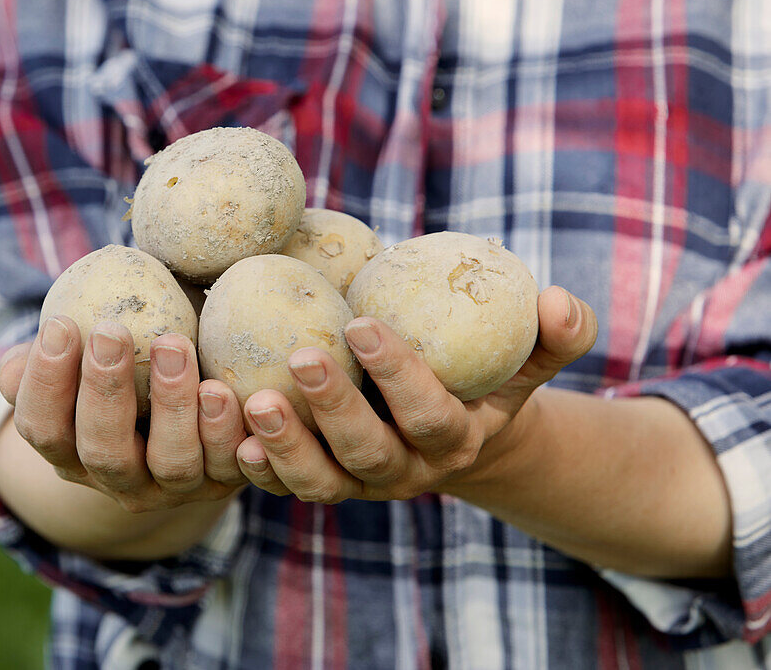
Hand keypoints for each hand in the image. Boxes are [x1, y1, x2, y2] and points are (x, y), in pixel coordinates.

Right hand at [0, 317, 246, 512]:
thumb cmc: (127, 367)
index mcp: (70, 451)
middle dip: (104, 392)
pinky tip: (222, 390)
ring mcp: (173, 487)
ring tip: (174, 347)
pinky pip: (228, 464)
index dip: (45, 382)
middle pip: (102, 450)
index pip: (42, 428)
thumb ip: (52, 355)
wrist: (194, 415)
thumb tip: (23, 352)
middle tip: (111, 333)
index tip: (61, 324)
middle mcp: (118, 480)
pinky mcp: (223, 482)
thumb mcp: (83, 362)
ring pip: (170, 461)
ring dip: (171, 405)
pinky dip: (225, 430)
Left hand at [235, 286, 597, 501]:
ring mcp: (358, 485)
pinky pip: (285, 486)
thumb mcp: (525, 362)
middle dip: (334, 411)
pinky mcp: (320, 483)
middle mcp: (405, 472)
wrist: (456, 437)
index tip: (363, 324)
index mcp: (455, 440)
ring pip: (320, 482)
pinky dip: (258, 469)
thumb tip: (561, 303)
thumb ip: (555, 337)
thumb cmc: (485, 381)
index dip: (399, 377)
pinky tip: (230, 437)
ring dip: (285, 447)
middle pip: (368, 455)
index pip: (429, 416)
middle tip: (300, 357)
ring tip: (249, 401)